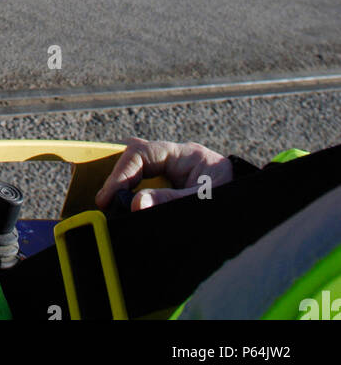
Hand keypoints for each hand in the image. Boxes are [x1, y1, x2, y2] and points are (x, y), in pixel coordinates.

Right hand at [95, 137, 233, 211]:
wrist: (259, 213)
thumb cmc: (236, 201)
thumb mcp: (204, 201)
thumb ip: (171, 201)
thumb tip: (134, 204)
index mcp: (187, 154)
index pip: (142, 152)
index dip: (121, 173)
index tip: (107, 197)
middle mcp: (179, 158)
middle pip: (137, 156)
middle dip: (119, 177)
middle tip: (105, 203)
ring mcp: (176, 171)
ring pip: (140, 168)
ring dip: (126, 185)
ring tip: (112, 207)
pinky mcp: (175, 187)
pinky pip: (148, 183)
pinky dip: (135, 194)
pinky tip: (128, 209)